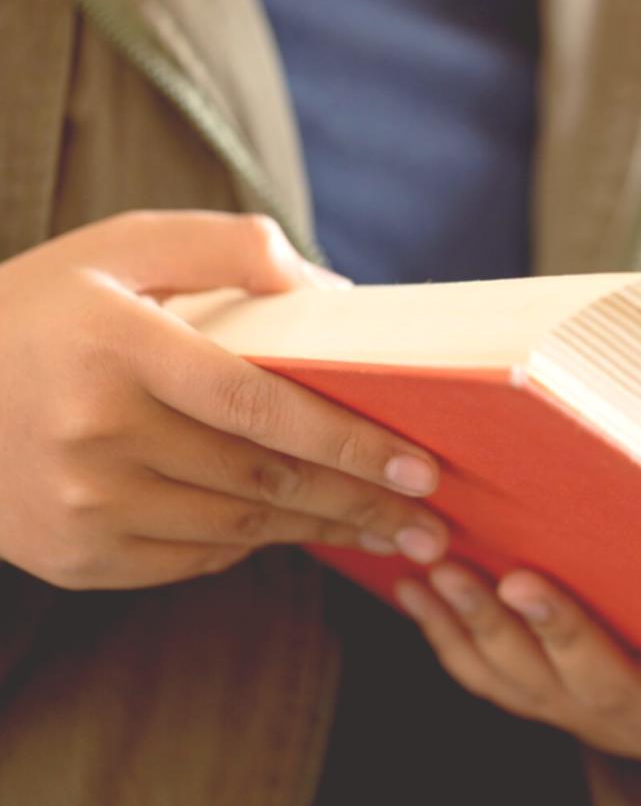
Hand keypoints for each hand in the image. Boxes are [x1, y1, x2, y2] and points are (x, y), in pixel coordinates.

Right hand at [0, 210, 449, 589]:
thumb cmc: (41, 308)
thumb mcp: (121, 247)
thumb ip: (227, 248)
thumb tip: (328, 290)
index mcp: (117, 348)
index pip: (261, 405)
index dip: (350, 441)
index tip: (420, 466)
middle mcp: (94, 434)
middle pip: (262, 477)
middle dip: (360, 502)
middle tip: (434, 524)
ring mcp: (79, 505)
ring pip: (237, 524)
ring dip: (322, 531)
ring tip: (390, 535)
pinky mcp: (72, 555)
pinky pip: (192, 558)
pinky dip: (252, 542)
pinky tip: (298, 529)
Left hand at [398, 564, 640, 774]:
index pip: (600, 674)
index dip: (560, 630)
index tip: (522, 583)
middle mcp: (601, 721)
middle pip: (530, 676)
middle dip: (483, 619)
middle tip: (445, 562)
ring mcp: (567, 713)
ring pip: (496, 678)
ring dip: (450, 626)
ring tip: (416, 570)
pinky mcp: (548, 700)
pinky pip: (485, 678)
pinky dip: (445, 636)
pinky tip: (416, 593)